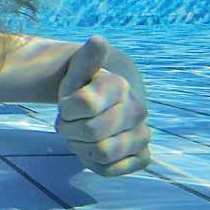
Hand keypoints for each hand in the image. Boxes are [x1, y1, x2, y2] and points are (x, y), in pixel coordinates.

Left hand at [55, 35, 150, 176]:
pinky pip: (111, 170)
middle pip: (91, 133)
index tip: (66, 106)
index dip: (66, 110)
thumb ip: (87, 59)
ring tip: (79, 136)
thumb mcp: (78, 72)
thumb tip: (98, 40)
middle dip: (70, 130)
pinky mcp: (143, 157)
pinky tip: (90, 150)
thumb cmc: (83, 88)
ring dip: (80, 147)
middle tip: (69, 124)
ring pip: (102, 154)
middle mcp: (138, 111)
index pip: (83, 105)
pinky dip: (93, 163)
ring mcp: (143, 135)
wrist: (101, 104)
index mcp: (120, 87)